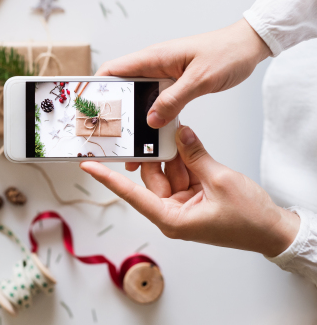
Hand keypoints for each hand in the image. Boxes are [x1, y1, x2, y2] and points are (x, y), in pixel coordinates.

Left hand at [80, 126, 298, 256]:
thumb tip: (179, 133)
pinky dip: (184, 160)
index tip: (89, 167)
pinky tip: (188, 144)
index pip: (132, 195)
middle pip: (151, 177)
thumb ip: (195, 155)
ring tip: (180, 136)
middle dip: (155, 155)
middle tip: (157, 130)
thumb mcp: (220, 180)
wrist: (272, 230)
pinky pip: (180, 173)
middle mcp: (171, 213)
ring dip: (174, 155)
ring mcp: (181, 205)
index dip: (109, 180)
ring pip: (166, 172)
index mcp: (171, 219)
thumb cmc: (248, 219)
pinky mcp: (191, 197)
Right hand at [97, 19, 271, 127]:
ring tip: (129, 143)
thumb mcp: (200, 79)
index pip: (113, 70)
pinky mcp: (174, 84)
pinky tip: (152, 134)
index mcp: (153, 58)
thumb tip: (151, 120)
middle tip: (107, 133)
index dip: (96, 87)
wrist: (248, 46)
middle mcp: (153, 66)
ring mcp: (163, 75)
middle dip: (113, 110)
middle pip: (122, 88)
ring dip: (133, 118)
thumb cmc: (226, 54)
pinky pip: (157, 102)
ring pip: (139, 99)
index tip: (86, 106)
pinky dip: (152, 117)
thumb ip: (174, 100)